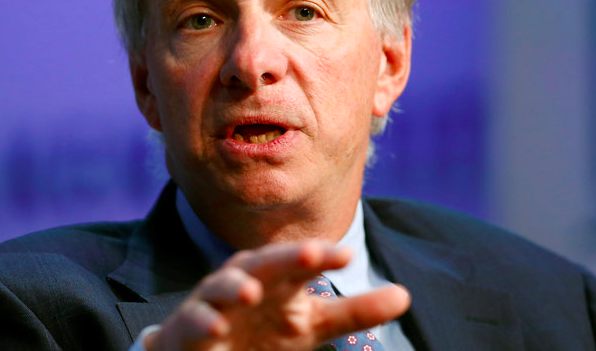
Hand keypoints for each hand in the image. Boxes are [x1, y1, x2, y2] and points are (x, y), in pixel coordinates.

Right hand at [144, 240, 409, 350]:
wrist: (209, 349)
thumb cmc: (265, 330)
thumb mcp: (313, 324)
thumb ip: (354, 311)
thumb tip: (405, 295)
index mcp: (278, 276)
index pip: (302, 261)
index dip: (321, 256)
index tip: (348, 257)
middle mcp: (247, 279)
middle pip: (266, 262)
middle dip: (285, 257)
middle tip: (311, 253)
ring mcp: (216, 301)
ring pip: (223, 285)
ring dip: (235, 285)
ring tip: (252, 293)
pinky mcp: (189, 325)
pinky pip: (194, 319)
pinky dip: (204, 319)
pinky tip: (218, 326)